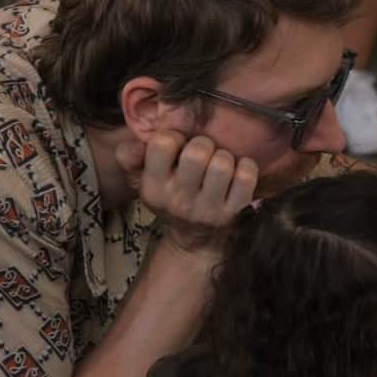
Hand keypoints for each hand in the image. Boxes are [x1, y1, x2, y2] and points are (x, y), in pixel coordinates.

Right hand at [117, 130, 257, 254]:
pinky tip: (237, 172)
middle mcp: (179, 200)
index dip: (174, 137)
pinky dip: (245, 167)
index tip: (178, 147)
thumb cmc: (169, 196)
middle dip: (203, 144)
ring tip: (218, 165)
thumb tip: (138, 143)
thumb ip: (130, 157)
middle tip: (203, 154)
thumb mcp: (141, 180)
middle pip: (197, 152)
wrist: (193, 239)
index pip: (162, 143)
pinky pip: (246, 176)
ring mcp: (208, 209)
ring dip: (224, 157)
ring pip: (222, 163)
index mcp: (153, 187)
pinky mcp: (233, 213)